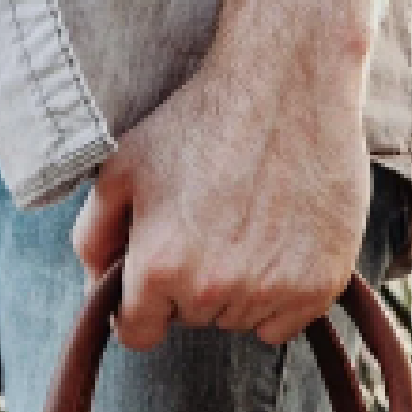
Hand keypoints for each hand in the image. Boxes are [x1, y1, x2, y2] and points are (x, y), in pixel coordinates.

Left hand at [72, 49, 370, 351]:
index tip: (157, 278)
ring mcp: (270, 289)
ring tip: (248, 222)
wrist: (288, 78)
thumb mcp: (122, 167)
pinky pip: (282, 324)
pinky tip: (280, 240)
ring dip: (237, 289)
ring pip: (237, 321)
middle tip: (211, 223)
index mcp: (160, 266)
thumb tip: (95, 290)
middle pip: (191, 321)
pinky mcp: (318, 286)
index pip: (137, 334)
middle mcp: (214, 288)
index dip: (142, 306)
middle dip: (191, 286)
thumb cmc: (199, 117)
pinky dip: (279, 296)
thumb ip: (93, 237)